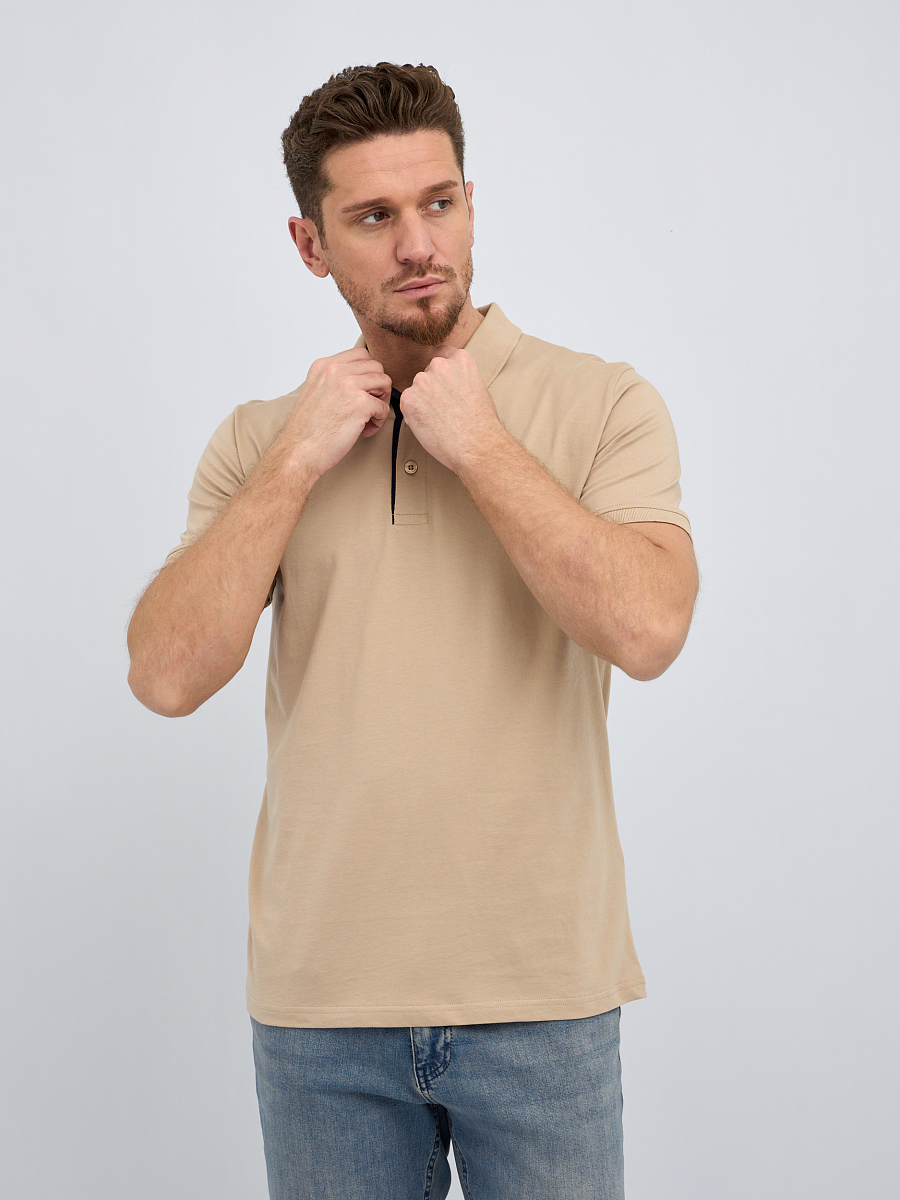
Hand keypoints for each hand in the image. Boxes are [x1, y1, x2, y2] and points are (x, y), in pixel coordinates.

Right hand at [281, 348, 391, 477]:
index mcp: (324, 365)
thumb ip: (334, 380)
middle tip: (369, 407)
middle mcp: (335, 370)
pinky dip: (379, 420)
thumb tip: (361, 377)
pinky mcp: (360, 404)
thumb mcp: (315, 391)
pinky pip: (384, 407)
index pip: (361, 355)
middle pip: (376, 367)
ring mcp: (348, 385)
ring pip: (384, 382)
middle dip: (378, 387)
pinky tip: (365, 430)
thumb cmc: (308, 429)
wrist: (299, 451)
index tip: (363, 391)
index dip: (369, 373)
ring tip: (368, 418)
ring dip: (381, 401)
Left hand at [399, 346, 505, 473]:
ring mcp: (422, 381)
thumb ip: (460, 377)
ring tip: (439, 420)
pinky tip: (430, 425)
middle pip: (426, 373)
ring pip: (416, 390)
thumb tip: (447, 382)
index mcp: (460, 359)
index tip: (444, 383)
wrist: (477, 445)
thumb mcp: (478, 388)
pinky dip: (414, 415)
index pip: (441, 354)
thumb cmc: (482, 424)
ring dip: (422, 402)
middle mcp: (440, 365)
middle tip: (443, 409)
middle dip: (431, 389)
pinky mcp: (409, 398)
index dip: (441, 372)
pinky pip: (407, 404)